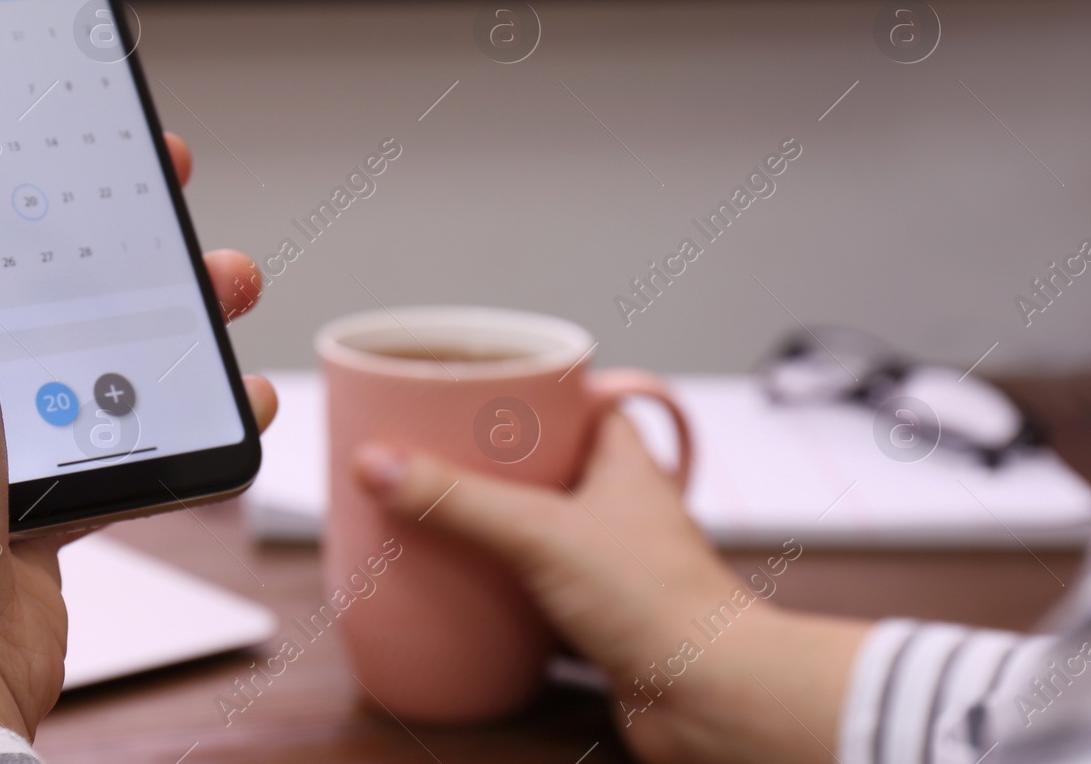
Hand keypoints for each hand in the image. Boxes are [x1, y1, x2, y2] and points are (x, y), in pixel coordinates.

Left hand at [0, 133, 275, 763]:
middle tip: (152, 171)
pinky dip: (181, 400)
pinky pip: (121, 417)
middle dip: (91, 204)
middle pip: (12, 247)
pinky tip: (229, 390)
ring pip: (81, 328)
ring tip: (225, 279)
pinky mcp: (36, 479)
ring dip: (162, 299)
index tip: (13, 87)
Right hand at [354, 413, 868, 763]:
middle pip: (541, 468)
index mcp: (620, 462)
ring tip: (433, 518)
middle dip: (487, 466)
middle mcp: (618, 508)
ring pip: (537, 533)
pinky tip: (461, 592)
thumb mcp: (541, 533)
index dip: (524, 393)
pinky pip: (536, 594)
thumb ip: (456, 498)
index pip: (572, 403)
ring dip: (491, 532)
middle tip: (431, 456)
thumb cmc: (665, 606)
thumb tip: (378, 463)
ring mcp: (609, 565)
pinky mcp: (597, 620)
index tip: (468, 389)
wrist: (712, 702)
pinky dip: (501, 593)